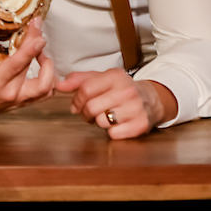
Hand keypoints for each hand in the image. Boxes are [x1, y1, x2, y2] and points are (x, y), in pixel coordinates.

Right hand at [0, 16, 54, 118]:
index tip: (36, 30)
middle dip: (39, 47)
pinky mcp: (22, 102)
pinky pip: (44, 93)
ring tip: (42, 53)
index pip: (18, 63)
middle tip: (37, 32)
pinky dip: (48, 79)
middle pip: (35, 70)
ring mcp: (18, 100)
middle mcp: (9, 93)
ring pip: (46, 86)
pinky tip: (42, 67)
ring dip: (49, 68)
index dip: (31, 47)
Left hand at [57, 69, 176, 139]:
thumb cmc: (120, 89)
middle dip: (86, 113)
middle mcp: (127, 91)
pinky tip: (117, 124)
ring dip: (99, 122)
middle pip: (91, 107)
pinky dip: (112, 132)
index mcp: (115, 76)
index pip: (85, 89)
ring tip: (105, 116)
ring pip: (101, 122)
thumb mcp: (101, 78)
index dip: (76, 100)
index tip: (76, 105)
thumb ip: (79, 80)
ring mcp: (135, 108)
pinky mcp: (141, 124)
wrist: (151, 99)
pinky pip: (114, 134)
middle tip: (90, 113)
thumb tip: (59, 85)